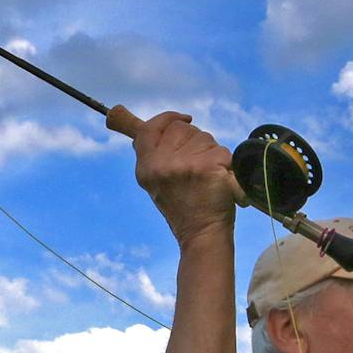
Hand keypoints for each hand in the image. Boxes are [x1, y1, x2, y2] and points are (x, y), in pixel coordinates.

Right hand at [132, 111, 237, 245]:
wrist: (201, 234)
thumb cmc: (183, 205)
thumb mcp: (154, 180)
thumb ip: (148, 151)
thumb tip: (126, 117)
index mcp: (145, 167)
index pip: (149, 128)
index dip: (168, 118)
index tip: (184, 119)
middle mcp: (161, 164)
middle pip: (182, 128)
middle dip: (193, 139)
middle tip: (195, 166)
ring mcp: (184, 165)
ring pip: (204, 137)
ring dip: (210, 151)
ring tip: (206, 177)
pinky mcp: (208, 166)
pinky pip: (222, 150)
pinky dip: (226, 164)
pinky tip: (221, 180)